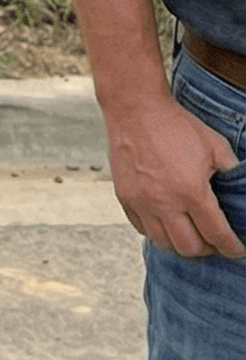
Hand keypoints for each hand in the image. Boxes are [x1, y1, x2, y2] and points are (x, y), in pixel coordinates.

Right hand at [105, 92, 245, 257]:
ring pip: (163, 242)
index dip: (231, 247)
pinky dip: (156, 231)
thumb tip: (239, 186)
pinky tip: (165, 223)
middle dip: (206, 249)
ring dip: (179, 243)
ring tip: (188, 235)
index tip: (237, 250)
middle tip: (212, 241)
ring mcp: (142, 202)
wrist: (135, 109)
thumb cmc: (176, 125)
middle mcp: (165, 202)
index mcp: (192, 191)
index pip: (216, 234)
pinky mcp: (125, 196)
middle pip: (188, 247)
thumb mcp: (214, 145)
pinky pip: (141, 228)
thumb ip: (230, 169)